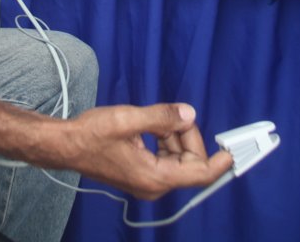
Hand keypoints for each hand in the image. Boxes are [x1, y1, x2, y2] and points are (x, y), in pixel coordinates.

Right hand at [67, 103, 232, 199]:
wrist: (65, 145)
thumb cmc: (91, 135)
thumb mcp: (128, 120)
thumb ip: (162, 117)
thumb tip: (189, 114)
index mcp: (155, 177)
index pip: (200, 173)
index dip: (220, 161)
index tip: (233, 150)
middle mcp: (154, 185)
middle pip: (191, 163)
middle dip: (189, 137)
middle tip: (176, 116)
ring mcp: (148, 181)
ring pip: (179, 159)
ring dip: (175, 137)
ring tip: (157, 119)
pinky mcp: (142, 174)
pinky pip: (166, 158)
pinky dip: (165, 140)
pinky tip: (152, 126)